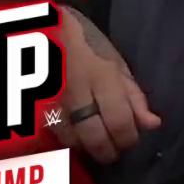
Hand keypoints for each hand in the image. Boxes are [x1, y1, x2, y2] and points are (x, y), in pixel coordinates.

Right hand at [51, 7, 160, 164]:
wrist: (44, 32)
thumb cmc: (87, 47)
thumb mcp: (116, 65)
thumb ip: (134, 97)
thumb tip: (152, 125)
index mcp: (101, 77)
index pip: (119, 121)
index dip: (128, 138)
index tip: (130, 141)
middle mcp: (74, 92)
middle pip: (94, 137)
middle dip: (108, 151)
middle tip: (114, 151)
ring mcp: (49, 102)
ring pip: (71, 142)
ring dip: (87, 147)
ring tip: (95, 141)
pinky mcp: (31, 110)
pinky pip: (51, 137)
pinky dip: (66, 141)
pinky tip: (74, 136)